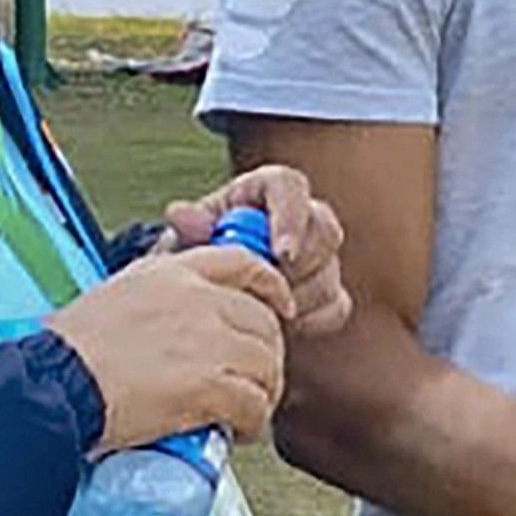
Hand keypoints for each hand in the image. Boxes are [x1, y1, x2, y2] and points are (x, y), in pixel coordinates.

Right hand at [46, 249, 295, 450]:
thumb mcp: (115, 295)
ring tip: (244, 412)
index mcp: (172, 273)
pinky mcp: (208, 385)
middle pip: (264, 321)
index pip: (244, 263)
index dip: (272, 287)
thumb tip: (177, 318)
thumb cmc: (69, 352)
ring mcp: (206, 340)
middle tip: (252, 381)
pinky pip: (254, 404)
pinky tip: (237, 431)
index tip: (280, 307)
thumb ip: (155, 297)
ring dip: (262, 393)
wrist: (53, 385)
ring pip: (267, 365)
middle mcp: (196, 299)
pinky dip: (252, 422)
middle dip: (266, 355)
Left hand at [163, 168, 354, 339]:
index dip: (291, 217)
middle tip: (271, 291)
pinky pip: (336, 306)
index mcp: (263, 192)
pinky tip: (278, 330)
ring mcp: (317, 257)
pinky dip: (310, 321)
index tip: (281, 254)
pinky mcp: (328, 292)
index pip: (289, 186)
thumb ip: (184, 229)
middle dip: (302, 264)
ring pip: (330, 273)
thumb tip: (182, 215)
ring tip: (259, 314)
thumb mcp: (179, 244)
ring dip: (298, 298)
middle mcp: (299, 218)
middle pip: (325, 229)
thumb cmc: (190, 261)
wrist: (200, 300)